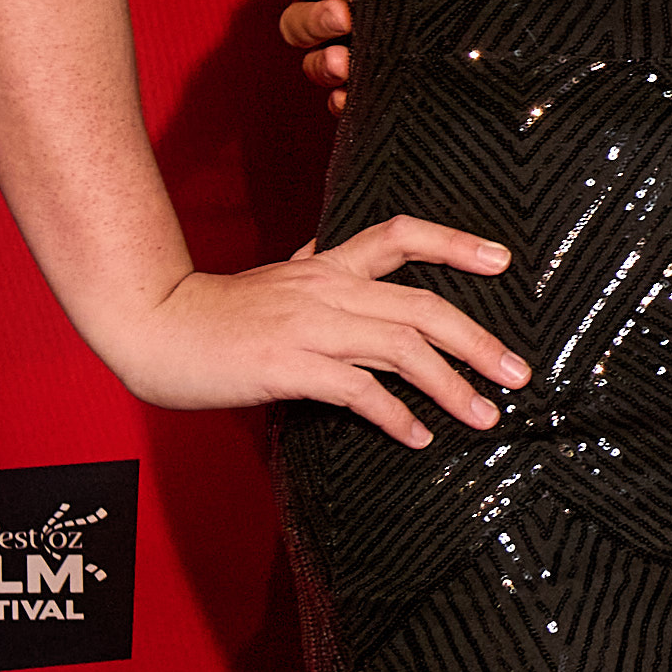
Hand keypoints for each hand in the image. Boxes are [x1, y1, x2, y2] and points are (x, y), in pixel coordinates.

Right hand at [93, 219, 530, 449]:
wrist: (151, 325)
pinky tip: (418, 436)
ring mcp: (309, 326)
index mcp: (326, 266)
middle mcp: (327, 289)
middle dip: (479, 340)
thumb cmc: (214, 316)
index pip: (401, 235)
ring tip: (484, 415)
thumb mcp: (279, 287)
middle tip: (519, 373)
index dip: (456, 243)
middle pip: (423, 305)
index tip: (504, 260)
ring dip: (452, 385)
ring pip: (402, 349)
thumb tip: (365, 291)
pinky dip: (395, 415)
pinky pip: (359, 389)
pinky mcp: (289, 365)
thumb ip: (323, 285)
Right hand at [275, 0, 348, 109]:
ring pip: (314, 61)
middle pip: (296, 23)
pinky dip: (343, 100)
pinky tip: (350, 99)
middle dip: (315, 22)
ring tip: (344, 62)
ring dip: (323, 65)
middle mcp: (326, 5)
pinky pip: (343, 94)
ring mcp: (344, 42)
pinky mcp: (369, 73)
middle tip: (344, 16)